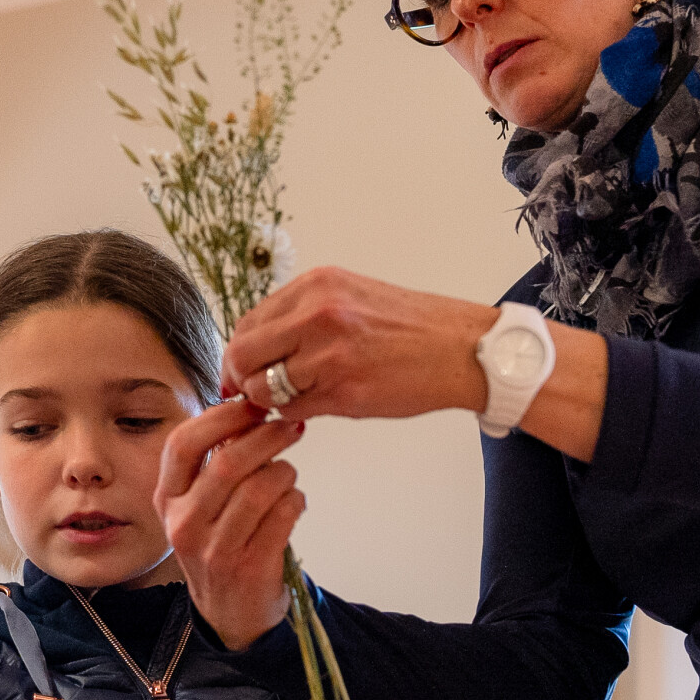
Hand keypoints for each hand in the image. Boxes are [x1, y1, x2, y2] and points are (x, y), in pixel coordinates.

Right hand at [156, 399, 307, 649]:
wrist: (231, 613)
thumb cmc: (220, 544)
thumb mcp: (201, 505)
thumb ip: (215, 462)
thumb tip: (248, 409)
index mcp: (167, 499)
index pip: (183, 443)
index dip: (221, 417)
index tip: (253, 404)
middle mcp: (183, 524)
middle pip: (227, 462)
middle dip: (267, 437)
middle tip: (291, 427)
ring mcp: (214, 549)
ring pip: (261, 488)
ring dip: (285, 472)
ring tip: (288, 476)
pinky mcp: (249, 567)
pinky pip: (283, 514)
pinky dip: (296, 501)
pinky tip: (293, 504)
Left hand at [223, 267, 494, 422]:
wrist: (461, 349)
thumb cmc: (411, 326)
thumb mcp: (352, 296)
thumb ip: (304, 314)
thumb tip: (259, 344)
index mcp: (317, 286)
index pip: (249, 321)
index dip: (238, 352)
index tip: (240, 370)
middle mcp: (318, 315)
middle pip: (244, 354)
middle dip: (242, 378)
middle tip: (251, 393)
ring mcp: (329, 355)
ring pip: (265, 387)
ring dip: (272, 399)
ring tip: (298, 396)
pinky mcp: (344, 392)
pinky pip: (293, 409)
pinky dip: (297, 413)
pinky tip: (320, 404)